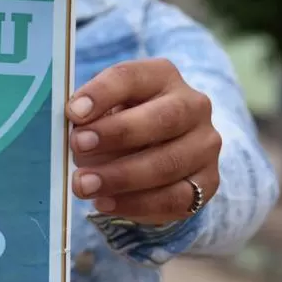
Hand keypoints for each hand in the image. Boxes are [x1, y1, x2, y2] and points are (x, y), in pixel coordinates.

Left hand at [66, 58, 221, 224]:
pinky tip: (105, 203)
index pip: (132, 77)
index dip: (102, 93)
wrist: (158, 153)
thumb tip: (73, 128)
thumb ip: (89, 115)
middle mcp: (193, 106)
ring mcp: (204, 145)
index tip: (73, 113)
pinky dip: (136, 205)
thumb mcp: (103, 109)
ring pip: (168, 163)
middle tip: (78, 147)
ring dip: (121, 177)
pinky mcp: (208, 182)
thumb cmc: (120, 123)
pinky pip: (175, 199)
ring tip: (84, 185)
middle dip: (116, 134)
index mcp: (161, 76)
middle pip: (161, 118)